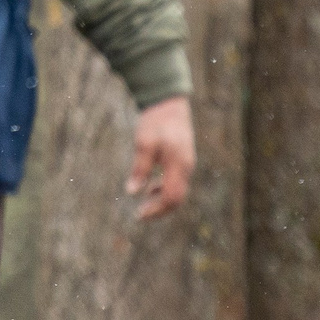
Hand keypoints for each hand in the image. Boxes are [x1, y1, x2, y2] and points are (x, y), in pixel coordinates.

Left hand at [127, 95, 195, 220]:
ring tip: (143, 204)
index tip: (139, 215)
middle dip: (159, 210)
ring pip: (178, 192)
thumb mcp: (144, 144)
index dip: (155, 210)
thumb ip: (140, 169)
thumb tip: (132, 192)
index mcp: (178, 164)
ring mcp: (186, 164)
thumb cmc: (155, 122)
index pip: (170, 197)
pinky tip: (150, 188)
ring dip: (161, 201)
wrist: (169, 104)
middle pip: (177, 199)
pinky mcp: (183, 161)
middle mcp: (186, 167)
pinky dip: (164, 190)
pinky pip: (177, 183)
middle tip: (140, 215)